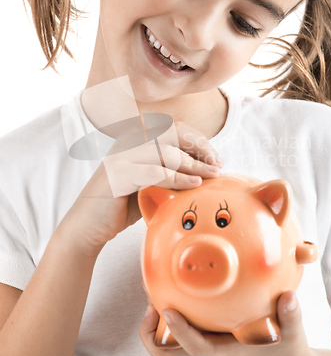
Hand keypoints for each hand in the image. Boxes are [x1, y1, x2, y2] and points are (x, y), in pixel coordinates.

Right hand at [56, 121, 222, 257]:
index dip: (198, 140)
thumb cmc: (122, 205)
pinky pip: (155, 172)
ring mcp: (121, 155)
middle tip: (217, 165)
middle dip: (200, 147)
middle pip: (173, 132)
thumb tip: (207, 168)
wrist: (87, 227)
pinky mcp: (117, 174)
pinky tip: (193, 185)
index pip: (174, 127)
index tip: (215, 158)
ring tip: (211, 176)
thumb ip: (171, 170)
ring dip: (194, 165)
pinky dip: (178, 178)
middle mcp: (127, 140)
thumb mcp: (151, 182)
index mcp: (135, 137)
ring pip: (166, 151)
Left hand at [140, 292, 317, 355]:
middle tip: (152, 304)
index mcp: (226, 353)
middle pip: (165, 355)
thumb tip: (289, 296)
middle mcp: (209, 354)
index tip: (167, 310)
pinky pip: (175, 337)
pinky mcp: (205, 343)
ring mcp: (205, 350)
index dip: (179, 330)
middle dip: (150, 333)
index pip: (196, 347)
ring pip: (166, 348)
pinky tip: (176, 295)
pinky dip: (167, 321)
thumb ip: (292, 316)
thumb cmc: (287, 353)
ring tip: (156, 295)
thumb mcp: (294, 335)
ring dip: (154, 326)